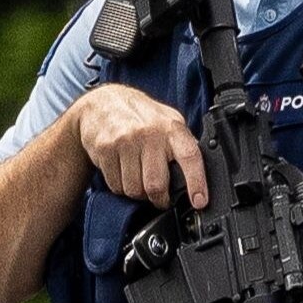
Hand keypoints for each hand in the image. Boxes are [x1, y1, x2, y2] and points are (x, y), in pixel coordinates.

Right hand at [72, 86, 207, 209]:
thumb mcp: (168, 121)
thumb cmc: (140, 115)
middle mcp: (149, 133)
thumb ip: (182, 144)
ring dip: (137, 192)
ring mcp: (125, 141)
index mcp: (171, 128)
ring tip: (138, 178)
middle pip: (156, 185)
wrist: (103, 101)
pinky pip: (116, 185)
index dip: (196, 182)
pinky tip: (122, 172)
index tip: (199, 201)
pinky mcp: (106, 149)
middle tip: (160, 198)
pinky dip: (120, 186)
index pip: (189, 156)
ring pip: (134, 190)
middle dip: (159, 199)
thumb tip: (199, 173)